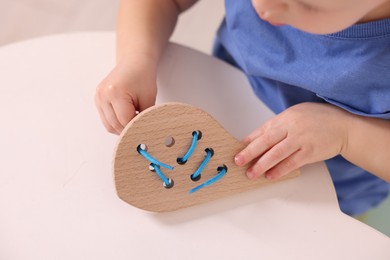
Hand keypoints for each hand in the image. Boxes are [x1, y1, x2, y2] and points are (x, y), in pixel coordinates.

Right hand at [95, 58, 156, 133]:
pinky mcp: (98, 99)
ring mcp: (98, 97)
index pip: (124, 121)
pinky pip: (106, 119)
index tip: (145, 132)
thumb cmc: (143, 77)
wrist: (134, 62)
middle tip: (141, 130)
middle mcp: (103, 95)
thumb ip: (145, 117)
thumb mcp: (149, 98)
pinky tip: (127, 120)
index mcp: (115, 93)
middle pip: (114, 125)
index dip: (135, 128)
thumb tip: (144, 132)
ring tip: (134, 124)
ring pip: (108, 125)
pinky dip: (116, 123)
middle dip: (128, 130)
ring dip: (121, 128)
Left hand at [234, 102, 349, 179]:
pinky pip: (291, 163)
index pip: (262, 130)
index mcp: (286, 117)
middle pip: (266, 141)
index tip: (238, 149)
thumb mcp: (297, 114)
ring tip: (251, 174)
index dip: (249, 141)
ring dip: (262, 165)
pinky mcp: (310, 152)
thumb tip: (260, 138)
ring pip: (277, 154)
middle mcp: (291, 127)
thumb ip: (280, 124)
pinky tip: (270, 176)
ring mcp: (301, 140)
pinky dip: (280, 170)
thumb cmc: (319, 119)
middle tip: (238, 161)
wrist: (345, 126)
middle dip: (250, 152)